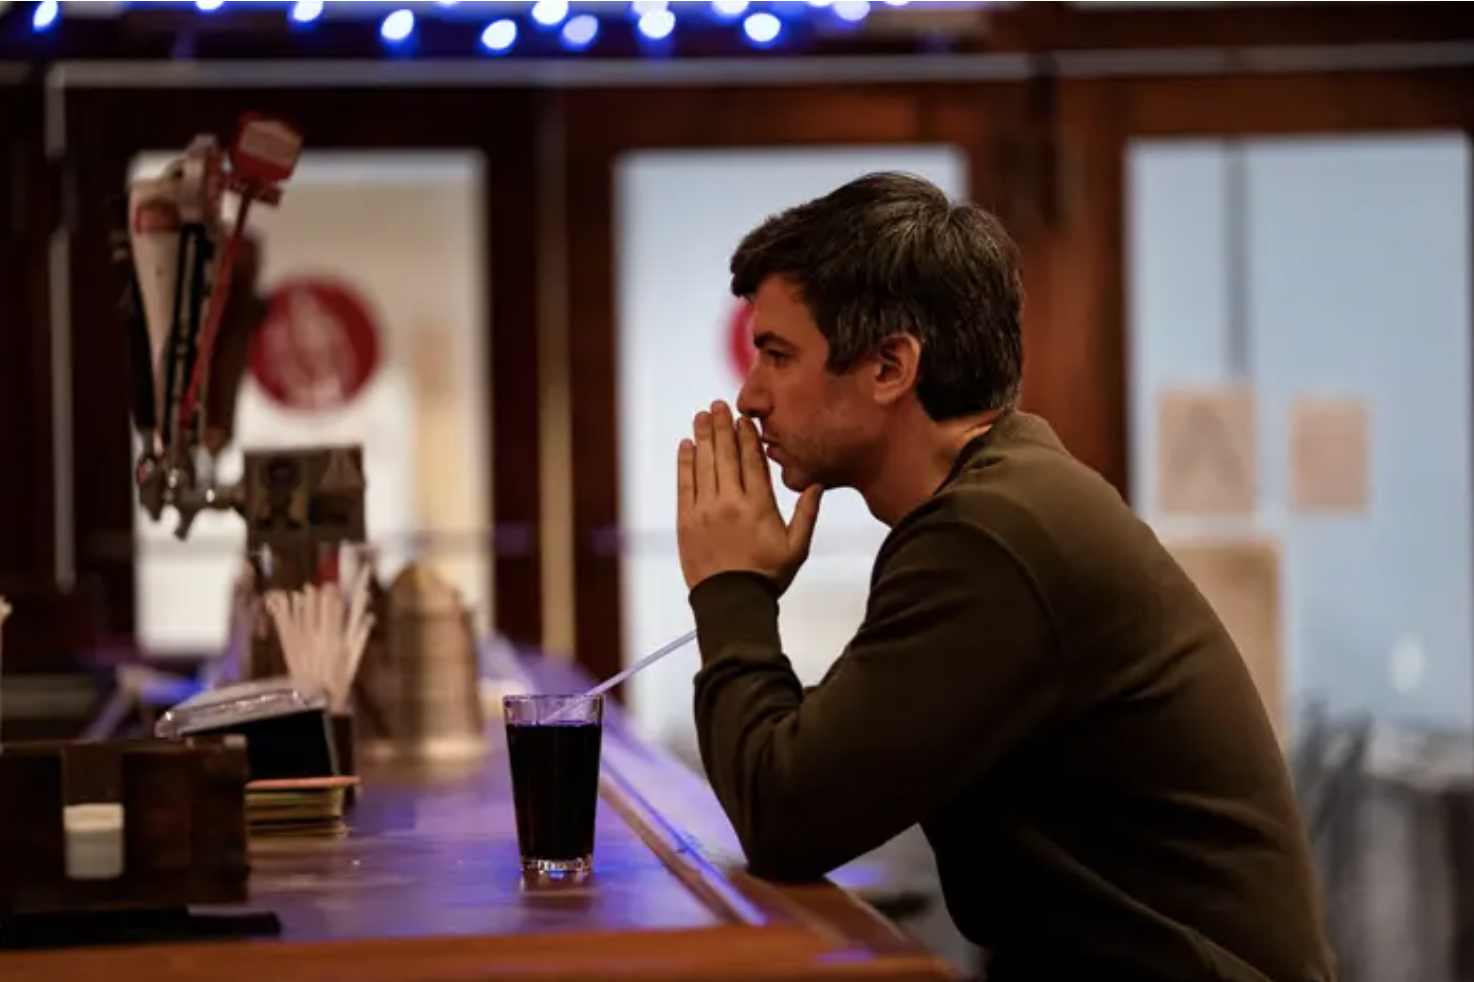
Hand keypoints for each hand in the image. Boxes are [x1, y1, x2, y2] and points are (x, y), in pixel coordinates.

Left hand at [677, 401, 821, 592]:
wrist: (732, 602)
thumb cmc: (768, 577)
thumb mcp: (797, 548)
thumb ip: (808, 514)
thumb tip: (816, 484)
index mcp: (759, 506)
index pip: (752, 461)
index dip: (746, 436)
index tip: (744, 418)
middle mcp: (731, 502)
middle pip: (725, 455)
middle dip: (722, 427)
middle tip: (718, 405)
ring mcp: (706, 510)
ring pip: (704, 464)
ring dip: (703, 437)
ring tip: (702, 415)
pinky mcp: (687, 521)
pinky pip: (685, 484)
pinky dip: (685, 463)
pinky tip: (686, 445)